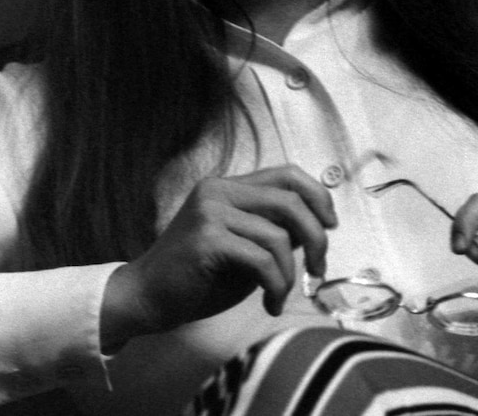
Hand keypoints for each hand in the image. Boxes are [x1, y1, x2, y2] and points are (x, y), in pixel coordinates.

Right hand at [101, 165, 335, 344]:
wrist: (146, 297)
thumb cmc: (197, 276)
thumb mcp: (242, 246)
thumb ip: (273, 230)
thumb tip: (318, 227)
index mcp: (228, 186)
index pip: (287, 174)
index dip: (317, 196)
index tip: (331, 225)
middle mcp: (219, 190)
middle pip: (290, 200)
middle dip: (317, 236)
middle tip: (320, 268)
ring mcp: (211, 212)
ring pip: (278, 235)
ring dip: (290, 274)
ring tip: (280, 296)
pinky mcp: (207, 239)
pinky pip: (261, 260)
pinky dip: (276, 286)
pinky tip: (270, 304)